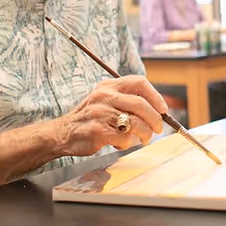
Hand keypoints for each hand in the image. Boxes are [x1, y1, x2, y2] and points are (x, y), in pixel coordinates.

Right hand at [50, 76, 167, 156]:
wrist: (62, 133)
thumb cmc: (89, 118)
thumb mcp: (104, 100)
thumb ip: (126, 100)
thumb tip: (157, 110)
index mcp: (109, 86)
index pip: (139, 82)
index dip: (155, 96)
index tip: (163, 109)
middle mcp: (104, 96)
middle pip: (141, 104)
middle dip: (155, 119)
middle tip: (157, 129)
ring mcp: (100, 113)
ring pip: (136, 122)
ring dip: (145, 134)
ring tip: (144, 139)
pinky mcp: (98, 131)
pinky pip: (125, 137)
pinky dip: (128, 143)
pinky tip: (121, 144)